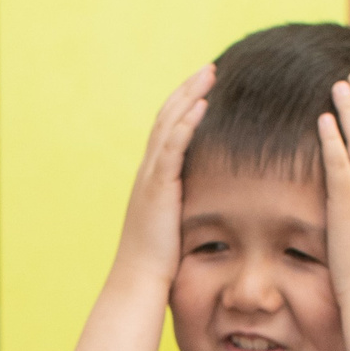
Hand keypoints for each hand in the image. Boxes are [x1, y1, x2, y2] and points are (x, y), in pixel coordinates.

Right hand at [110, 65, 213, 295]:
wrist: (138, 282)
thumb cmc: (160, 266)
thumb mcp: (175, 230)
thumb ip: (187, 212)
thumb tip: (209, 210)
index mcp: (152, 180)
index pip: (167, 132)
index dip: (184, 106)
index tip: (204, 88)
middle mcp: (147, 172)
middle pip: (166, 118)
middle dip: (188, 90)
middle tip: (210, 68)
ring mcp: (150, 177)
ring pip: (169, 124)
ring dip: (189, 95)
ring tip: (210, 74)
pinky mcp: (158, 187)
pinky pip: (172, 146)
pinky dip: (186, 122)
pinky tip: (202, 103)